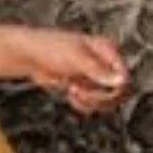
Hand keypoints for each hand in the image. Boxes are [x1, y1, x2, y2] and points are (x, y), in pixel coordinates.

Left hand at [13, 29, 131, 115]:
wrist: (30, 55)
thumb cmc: (51, 47)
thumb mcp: (76, 58)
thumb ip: (99, 71)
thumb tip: (121, 81)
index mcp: (107, 51)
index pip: (123, 75)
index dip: (114, 88)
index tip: (97, 91)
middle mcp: (104, 64)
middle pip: (116, 91)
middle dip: (99, 96)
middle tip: (81, 92)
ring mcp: (94, 77)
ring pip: (104, 101)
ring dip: (89, 101)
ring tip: (72, 91)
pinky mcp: (84, 88)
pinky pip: (91, 104)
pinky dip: (81, 104)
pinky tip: (70, 95)